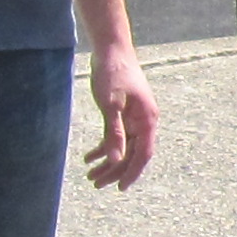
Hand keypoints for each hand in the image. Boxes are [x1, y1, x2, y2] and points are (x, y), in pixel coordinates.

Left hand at [84, 42, 159, 189]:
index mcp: (147, 119)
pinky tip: (89, 156)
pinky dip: (104, 147)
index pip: (143, 154)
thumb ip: (114, 133)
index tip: (119, 187)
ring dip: (107, 161)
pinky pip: (116, 135)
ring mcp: (135, 117)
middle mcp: (144, 121)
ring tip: (90, 174)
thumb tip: (115, 159)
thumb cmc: (113, 73)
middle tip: (95, 184)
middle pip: (132, 153)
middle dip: (114, 170)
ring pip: (123, 146)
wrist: (112, 49)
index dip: (132, 172)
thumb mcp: (111, 105)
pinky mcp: (124, 112)